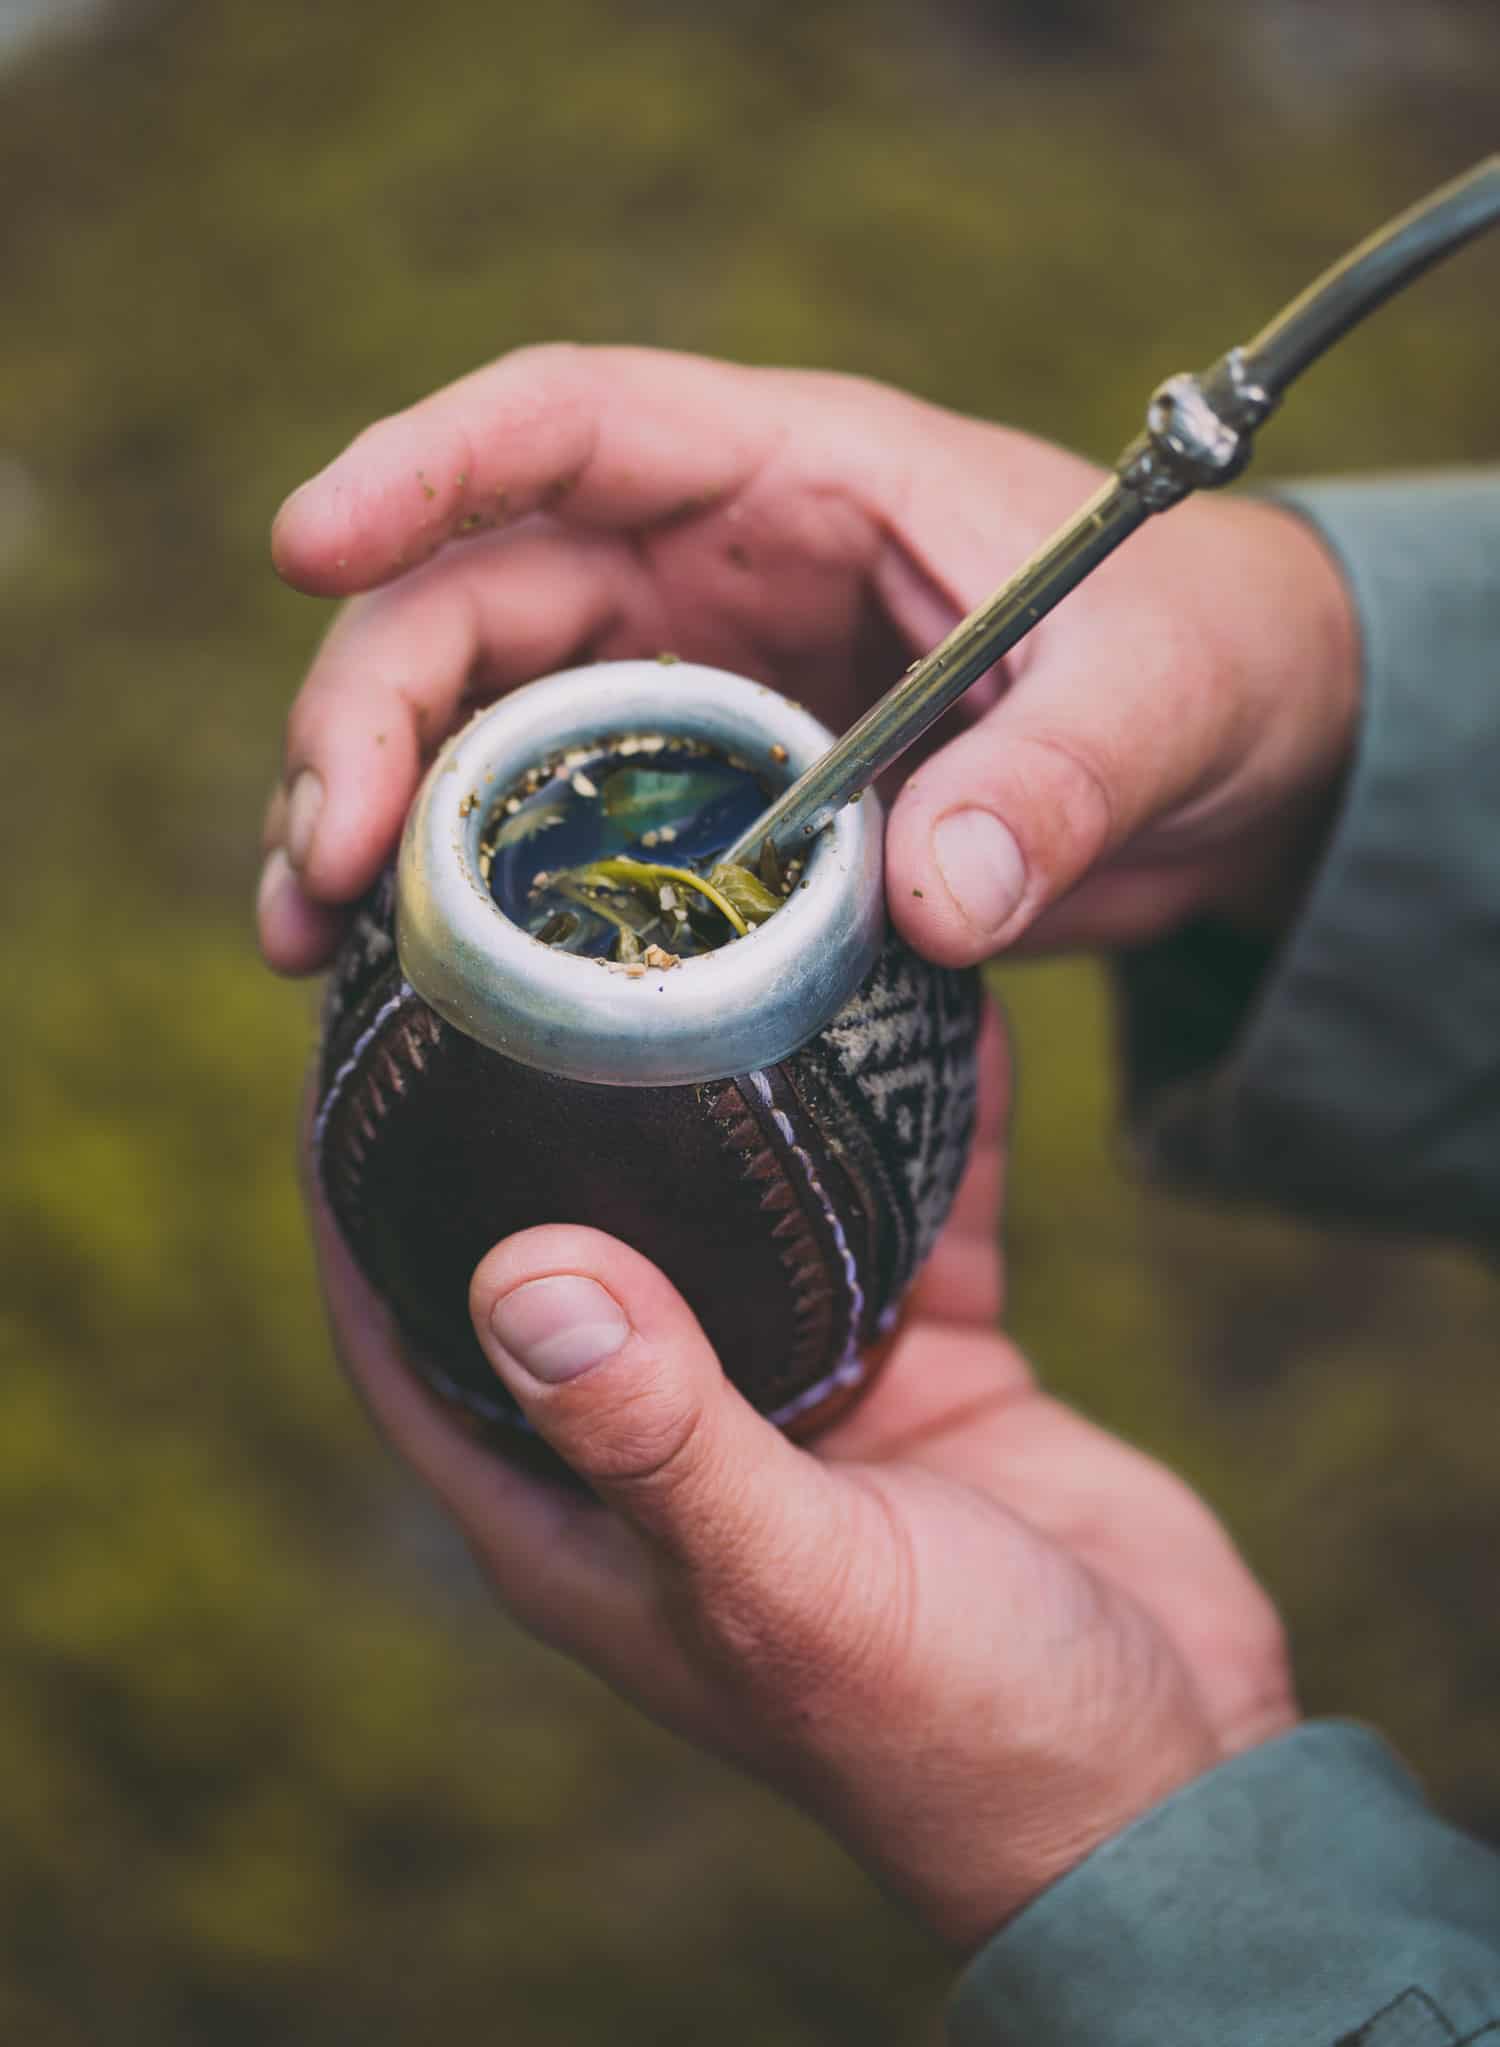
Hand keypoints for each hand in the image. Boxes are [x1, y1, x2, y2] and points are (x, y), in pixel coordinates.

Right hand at [259, 343, 1357, 975]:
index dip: (431, 467)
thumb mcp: (1157, 703)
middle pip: (472, 599)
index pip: (575, 424)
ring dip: (375, 819)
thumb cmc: (1194, 660)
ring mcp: (684, 687)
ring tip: (302, 941)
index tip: (310, 547)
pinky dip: (460, 900)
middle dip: (367, 714)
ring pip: (474, 725)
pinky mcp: (689, 801)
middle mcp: (704, 569)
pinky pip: (539, 831)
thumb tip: (937, 901)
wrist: (1216, 750)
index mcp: (796, 476)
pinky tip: (398, 986)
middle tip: (320, 866)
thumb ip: (1061, 782)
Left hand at [309, 1013, 1296, 1951]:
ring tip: (731, 939)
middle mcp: (673, 1443)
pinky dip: (921, 1122)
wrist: (1168, 1785)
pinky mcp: (930, 1366)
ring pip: (752, 1209)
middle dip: (552, 1107)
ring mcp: (808, 1397)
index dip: (360, 1205)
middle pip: (577, 1244)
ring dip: (743, 1093)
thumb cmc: (955, 1736)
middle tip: (539, 947)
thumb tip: (518, 1270)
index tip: (349, 1053)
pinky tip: (927, 1001)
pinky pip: (912, 1211)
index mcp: (585, 1517)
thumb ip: (664, 1437)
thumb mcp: (792, 1585)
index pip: (413, 1340)